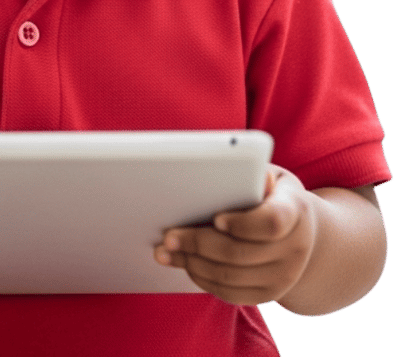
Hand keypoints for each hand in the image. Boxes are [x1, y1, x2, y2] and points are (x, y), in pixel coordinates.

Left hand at [153, 164, 316, 305]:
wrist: (301, 232)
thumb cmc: (273, 194)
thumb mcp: (272, 176)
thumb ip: (254, 173)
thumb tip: (239, 170)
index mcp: (295, 212)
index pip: (272, 222)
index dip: (242, 223)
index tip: (216, 218)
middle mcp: (295, 249)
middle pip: (240, 253)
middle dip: (198, 244)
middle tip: (168, 236)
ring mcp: (283, 277)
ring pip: (230, 276)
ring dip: (192, 263)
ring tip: (164, 251)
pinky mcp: (269, 294)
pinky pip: (231, 293)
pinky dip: (203, 279)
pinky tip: (184, 264)